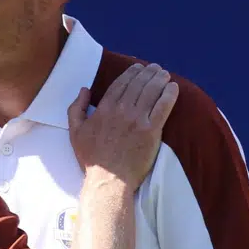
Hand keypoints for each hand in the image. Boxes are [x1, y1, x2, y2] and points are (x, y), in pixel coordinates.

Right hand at [68, 63, 178, 191]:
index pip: (121, 83)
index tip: (138, 67)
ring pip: (151, 92)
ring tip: (164, 74)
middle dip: (148, 72)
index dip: (131, 73)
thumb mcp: (75, 132)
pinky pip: (163, 107)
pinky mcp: (152, 131)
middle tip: (155, 68)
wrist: (109, 180)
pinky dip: (169, 94)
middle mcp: (121, 110)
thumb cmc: (92, 159)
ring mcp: (137, 120)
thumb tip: (84, 90)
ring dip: (159, 79)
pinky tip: (173, 87)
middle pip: (138, 84)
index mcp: (104, 109)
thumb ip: (76, 108)